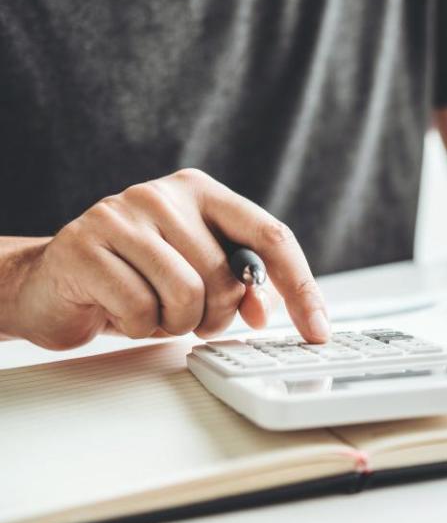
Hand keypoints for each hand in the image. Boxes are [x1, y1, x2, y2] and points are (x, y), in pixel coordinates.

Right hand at [7, 169, 328, 349]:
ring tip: (151, 311)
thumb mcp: (196, 274)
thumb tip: (263, 308)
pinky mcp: (85, 245)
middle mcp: (164, 195)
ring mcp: (122, 214)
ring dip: (175, 324)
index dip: (300, 288)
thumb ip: (239, 284)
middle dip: (215, 314)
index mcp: (202, 193)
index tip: (318, 330)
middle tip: (185, 315)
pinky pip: (141, 309)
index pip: (271, 236)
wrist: (51, 281)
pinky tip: (120, 311)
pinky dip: (139, 327)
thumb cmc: (134, 277)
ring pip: (188, 295)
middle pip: (229, 277)